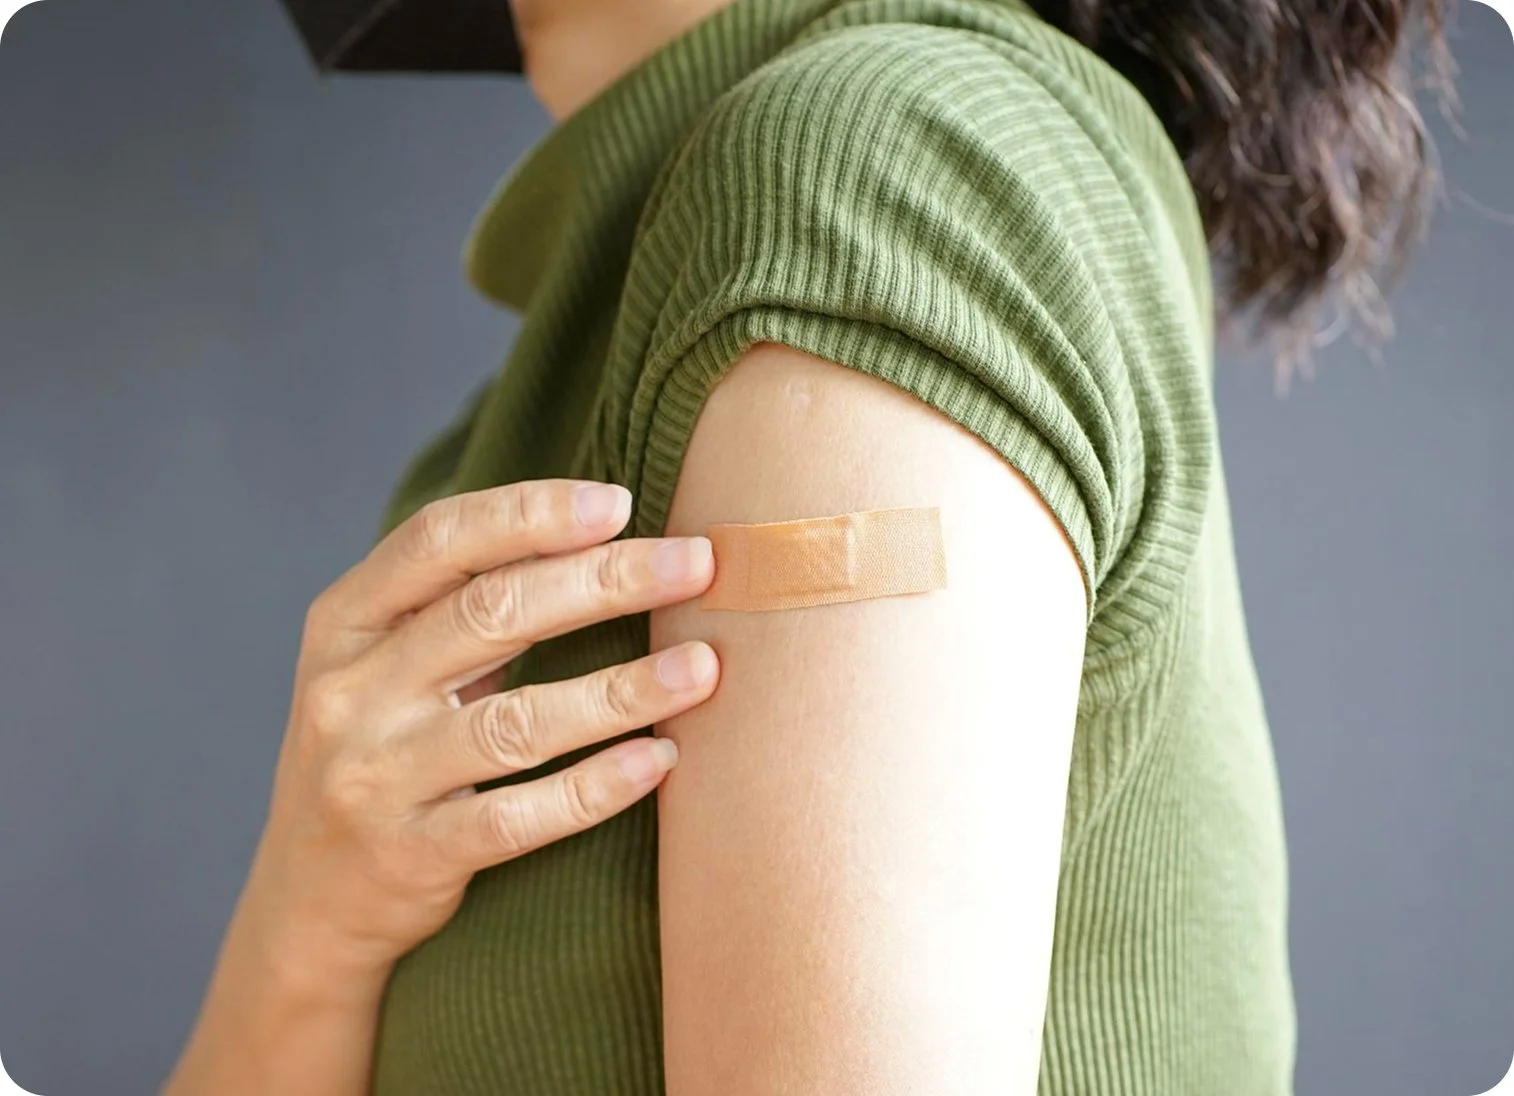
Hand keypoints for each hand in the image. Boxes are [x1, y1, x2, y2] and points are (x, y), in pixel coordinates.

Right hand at [236, 478, 718, 990]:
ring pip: (516, 722)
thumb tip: (603, 534)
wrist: (308, 902)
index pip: (439, 540)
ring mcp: (374, 779)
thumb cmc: (380, 753)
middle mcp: (350, 693)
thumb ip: (459, 603)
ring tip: (703, 667)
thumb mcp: (384, 665)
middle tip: (698, 564)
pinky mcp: (410, 856)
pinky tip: (661, 760)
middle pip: (491, 614)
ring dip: (622, 690)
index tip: (622, 503)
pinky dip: (597, 787)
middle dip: (606, 580)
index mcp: (343, 623)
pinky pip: (519, 817)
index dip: (531, 513)